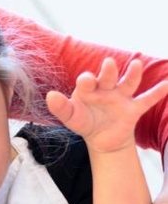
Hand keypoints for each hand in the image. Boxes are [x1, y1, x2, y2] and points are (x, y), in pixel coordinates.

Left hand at [46, 58, 167, 153]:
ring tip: (136, 65)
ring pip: (128, 83)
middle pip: (108, 77)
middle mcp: (106, 88)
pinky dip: (158, 92)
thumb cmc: (84, 122)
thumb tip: (49, 96)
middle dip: (108, 71)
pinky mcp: (133, 109)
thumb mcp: (71, 118)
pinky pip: (146, 99)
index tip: (86, 81)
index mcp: (89, 89)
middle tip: (108, 64)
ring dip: (133, 74)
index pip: (87, 82)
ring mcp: (121, 97)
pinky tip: (167, 84)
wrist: (102, 139)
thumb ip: (61, 108)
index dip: (86, 81)